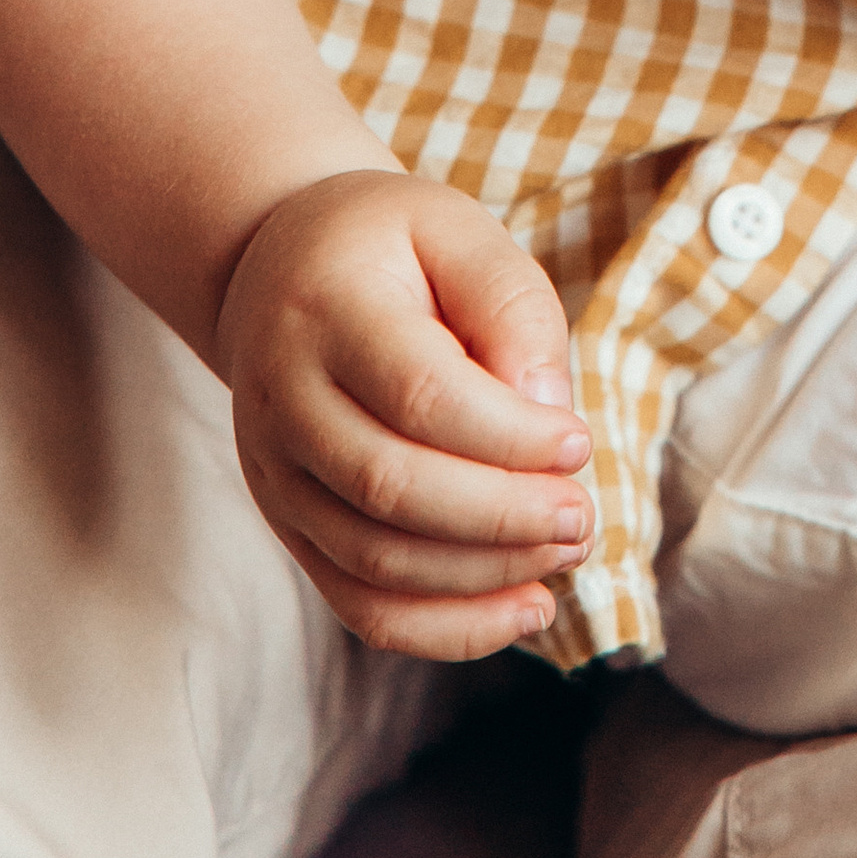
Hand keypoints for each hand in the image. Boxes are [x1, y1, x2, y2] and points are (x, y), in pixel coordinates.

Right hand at [219, 170, 595, 658]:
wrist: (279, 268)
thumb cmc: (389, 245)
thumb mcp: (457, 230)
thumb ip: (510, 304)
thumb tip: (545, 408)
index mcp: (326, 309)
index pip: (418, 393)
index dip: (508, 436)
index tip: (578, 443)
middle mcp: (283, 398)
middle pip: (391, 486)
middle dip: (503, 516)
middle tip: (582, 517)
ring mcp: (274, 472)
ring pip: (375, 559)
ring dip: (484, 574)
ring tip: (565, 552)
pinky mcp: (289, 525)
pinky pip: (360, 604)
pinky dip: (444, 627)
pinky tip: (519, 611)